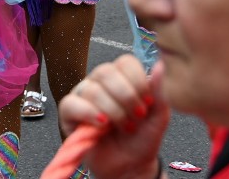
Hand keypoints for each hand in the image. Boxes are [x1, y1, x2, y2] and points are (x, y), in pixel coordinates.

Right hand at [58, 55, 169, 178]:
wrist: (131, 166)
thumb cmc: (142, 139)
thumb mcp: (158, 116)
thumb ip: (159, 90)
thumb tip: (159, 64)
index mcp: (121, 77)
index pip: (124, 62)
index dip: (138, 81)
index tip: (148, 102)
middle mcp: (99, 82)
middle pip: (106, 71)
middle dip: (126, 97)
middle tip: (137, 116)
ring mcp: (82, 95)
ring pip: (92, 90)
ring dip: (113, 112)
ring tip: (124, 127)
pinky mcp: (68, 113)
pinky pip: (71, 104)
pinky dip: (88, 113)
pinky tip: (102, 125)